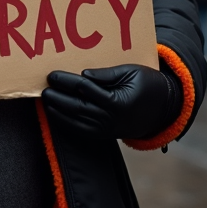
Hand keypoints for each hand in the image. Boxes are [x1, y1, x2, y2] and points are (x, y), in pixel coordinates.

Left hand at [42, 64, 180, 140]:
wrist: (163, 109)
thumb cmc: (147, 84)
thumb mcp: (131, 72)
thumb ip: (106, 74)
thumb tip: (84, 75)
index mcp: (117, 102)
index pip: (84, 89)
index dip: (66, 81)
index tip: (52, 75)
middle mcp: (109, 118)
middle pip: (76, 107)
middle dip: (57, 97)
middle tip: (43, 88)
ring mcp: (106, 129)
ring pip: (75, 121)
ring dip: (58, 111)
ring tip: (46, 100)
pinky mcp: (104, 135)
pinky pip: (81, 130)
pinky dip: (66, 123)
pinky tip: (55, 114)